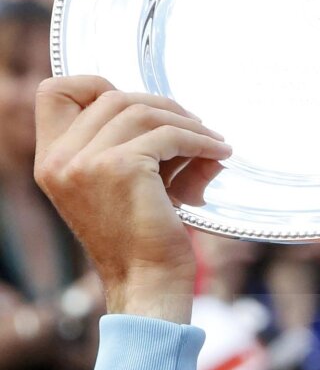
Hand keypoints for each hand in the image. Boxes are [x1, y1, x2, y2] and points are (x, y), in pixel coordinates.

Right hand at [33, 78, 231, 321]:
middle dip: (159, 105)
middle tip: (194, 124)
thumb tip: (179, 113)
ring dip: (185, 121)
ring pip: (142, 111)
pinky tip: (220, 152)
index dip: (96, 85)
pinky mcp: (121, 168)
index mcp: (50, 162)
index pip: (54, 92)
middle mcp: (59, 159)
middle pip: (111, 97)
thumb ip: (129, 146)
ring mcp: (85, 162)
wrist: (147, 285)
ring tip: (212, 140)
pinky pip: (168, 135)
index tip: (140, 104)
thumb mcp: (120, 187)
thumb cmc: (141, 242)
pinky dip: (200, 140)